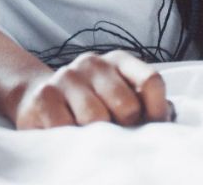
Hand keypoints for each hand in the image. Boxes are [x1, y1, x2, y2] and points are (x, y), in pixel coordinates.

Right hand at [13, 50, 171, 129]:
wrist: (36, 97)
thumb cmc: (89, 102)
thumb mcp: (118, 95)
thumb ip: (143, 103)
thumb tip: (166, 116)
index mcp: (118, 61)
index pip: (151, 81)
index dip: (156, 111)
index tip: (151, 130)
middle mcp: (93, 62)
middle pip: (126, 105)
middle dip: (125, 128)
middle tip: (115, 135)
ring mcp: (67, 77)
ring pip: (96, 119)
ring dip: (95, 137)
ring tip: (89, 136)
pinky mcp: (44, 96)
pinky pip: (67, 129)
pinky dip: (71, 141)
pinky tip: (68, 136)